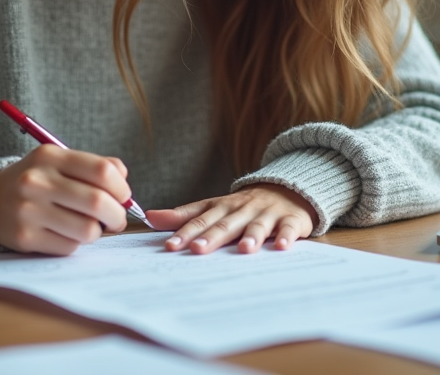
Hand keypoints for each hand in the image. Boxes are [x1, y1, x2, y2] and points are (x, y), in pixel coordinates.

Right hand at [0, 146, 130, 254]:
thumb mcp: (58, 161)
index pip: (102, 170)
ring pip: (87, 230)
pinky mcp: (25, 238)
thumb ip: (93, 166)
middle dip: (117, 215)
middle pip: (98, 202)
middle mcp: (37, 182)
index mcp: (50, 157)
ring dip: (97, 231)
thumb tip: (124, 181)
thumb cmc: (36, 180)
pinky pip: (70, 247)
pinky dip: (76, 243)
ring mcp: (28, 211)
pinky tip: (65, 233)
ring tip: (89, 226)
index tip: (123, 196)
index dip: (121, 187)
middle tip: (117, 219)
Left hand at [146, 184, 316, 253]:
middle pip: (225, 224)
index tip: (170, 247)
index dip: (185, 233)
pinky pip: (289, 228)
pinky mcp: (290, 220)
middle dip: (212, 236)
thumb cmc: (242, 207)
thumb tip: (149, 218)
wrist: (286, 190)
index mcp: (221, 207)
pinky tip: (281, 246)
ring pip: (257, 225)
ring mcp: (267, 214)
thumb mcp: (212, 207)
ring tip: (243, 250)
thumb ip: (183, 215)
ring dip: (251, 236)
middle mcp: (242, 209)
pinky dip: (286, 236)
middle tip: (198, 249)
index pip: (200, 220)